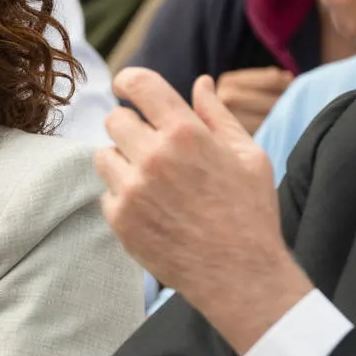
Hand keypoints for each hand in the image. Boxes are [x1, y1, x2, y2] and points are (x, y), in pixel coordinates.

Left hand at [97, 69, 311, 351]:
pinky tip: (153, 209)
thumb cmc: (250, 213)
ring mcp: (132, 190)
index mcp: (186, 132)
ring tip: (153, 181)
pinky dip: (123, 197)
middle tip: (152, 147)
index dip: (128, 81)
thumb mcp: (248, 155)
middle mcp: (153, 156)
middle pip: (115, 120)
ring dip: (123, 161)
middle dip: (132, 127)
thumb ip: (217, 115)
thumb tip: (201, 82)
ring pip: (104, 155)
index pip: (139, 85)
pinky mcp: (120, 220)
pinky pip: (106, 193)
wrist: (239, 275)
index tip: (126, 87)